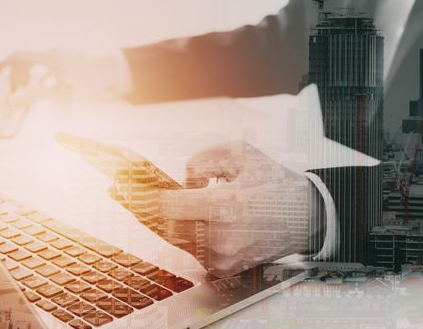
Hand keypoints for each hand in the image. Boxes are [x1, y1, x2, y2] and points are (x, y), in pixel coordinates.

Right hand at [0, 49, 126, 94]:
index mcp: (50, 57)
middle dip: (17, 76)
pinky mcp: (73, 63)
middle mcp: (55, 54)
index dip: (2, 66)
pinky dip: (44, 79)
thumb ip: (39, 96)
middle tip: (14, 94)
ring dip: (31, 78)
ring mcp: (65, 57)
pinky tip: (46, 89)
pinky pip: (52, 68)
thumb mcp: (64, 92)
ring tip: (28, 93)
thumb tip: (15, 100)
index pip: (17, 57)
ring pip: (39, 65)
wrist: (119, 73)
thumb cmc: (93, 82)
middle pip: (26, 61)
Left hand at [110, 141, 310, 277]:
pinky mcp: (224, 268)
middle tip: (117, 190)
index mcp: (225, 207)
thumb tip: (181, 181)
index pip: (169, 205)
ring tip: (139, 200)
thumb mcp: (241, 153)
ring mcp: (221, 258)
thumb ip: (203, 160)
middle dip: (141, 207)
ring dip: (159, 219)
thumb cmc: (273, 182)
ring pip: (175, 238)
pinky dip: (180, 232)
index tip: (123, 185)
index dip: (143, 195)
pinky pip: (191, 249)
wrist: (305, 217)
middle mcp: (220, 238)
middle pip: (165, 225)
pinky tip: (170, 216)